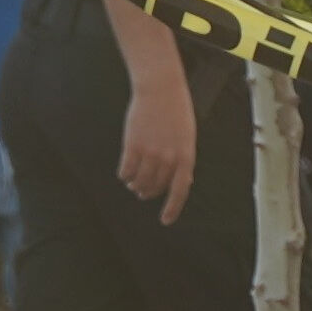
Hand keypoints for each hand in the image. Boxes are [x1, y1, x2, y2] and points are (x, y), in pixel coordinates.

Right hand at [115, 68, 197, 221]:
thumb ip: (184, 160)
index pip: (180, 191)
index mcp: (186, 157)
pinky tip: (125, 173)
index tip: (165, 221)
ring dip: (135, 185)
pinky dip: (124, 175)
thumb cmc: (176, 112)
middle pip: (155, 187)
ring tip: (133, 183)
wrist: (160, 89)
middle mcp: (169, 158)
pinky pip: (125, 170)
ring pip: (139, 181)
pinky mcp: (133, 146)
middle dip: (148, 193)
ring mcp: (150, 152)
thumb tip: (185, 182)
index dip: (172, 209)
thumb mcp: (188, 137)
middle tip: (143, 192)